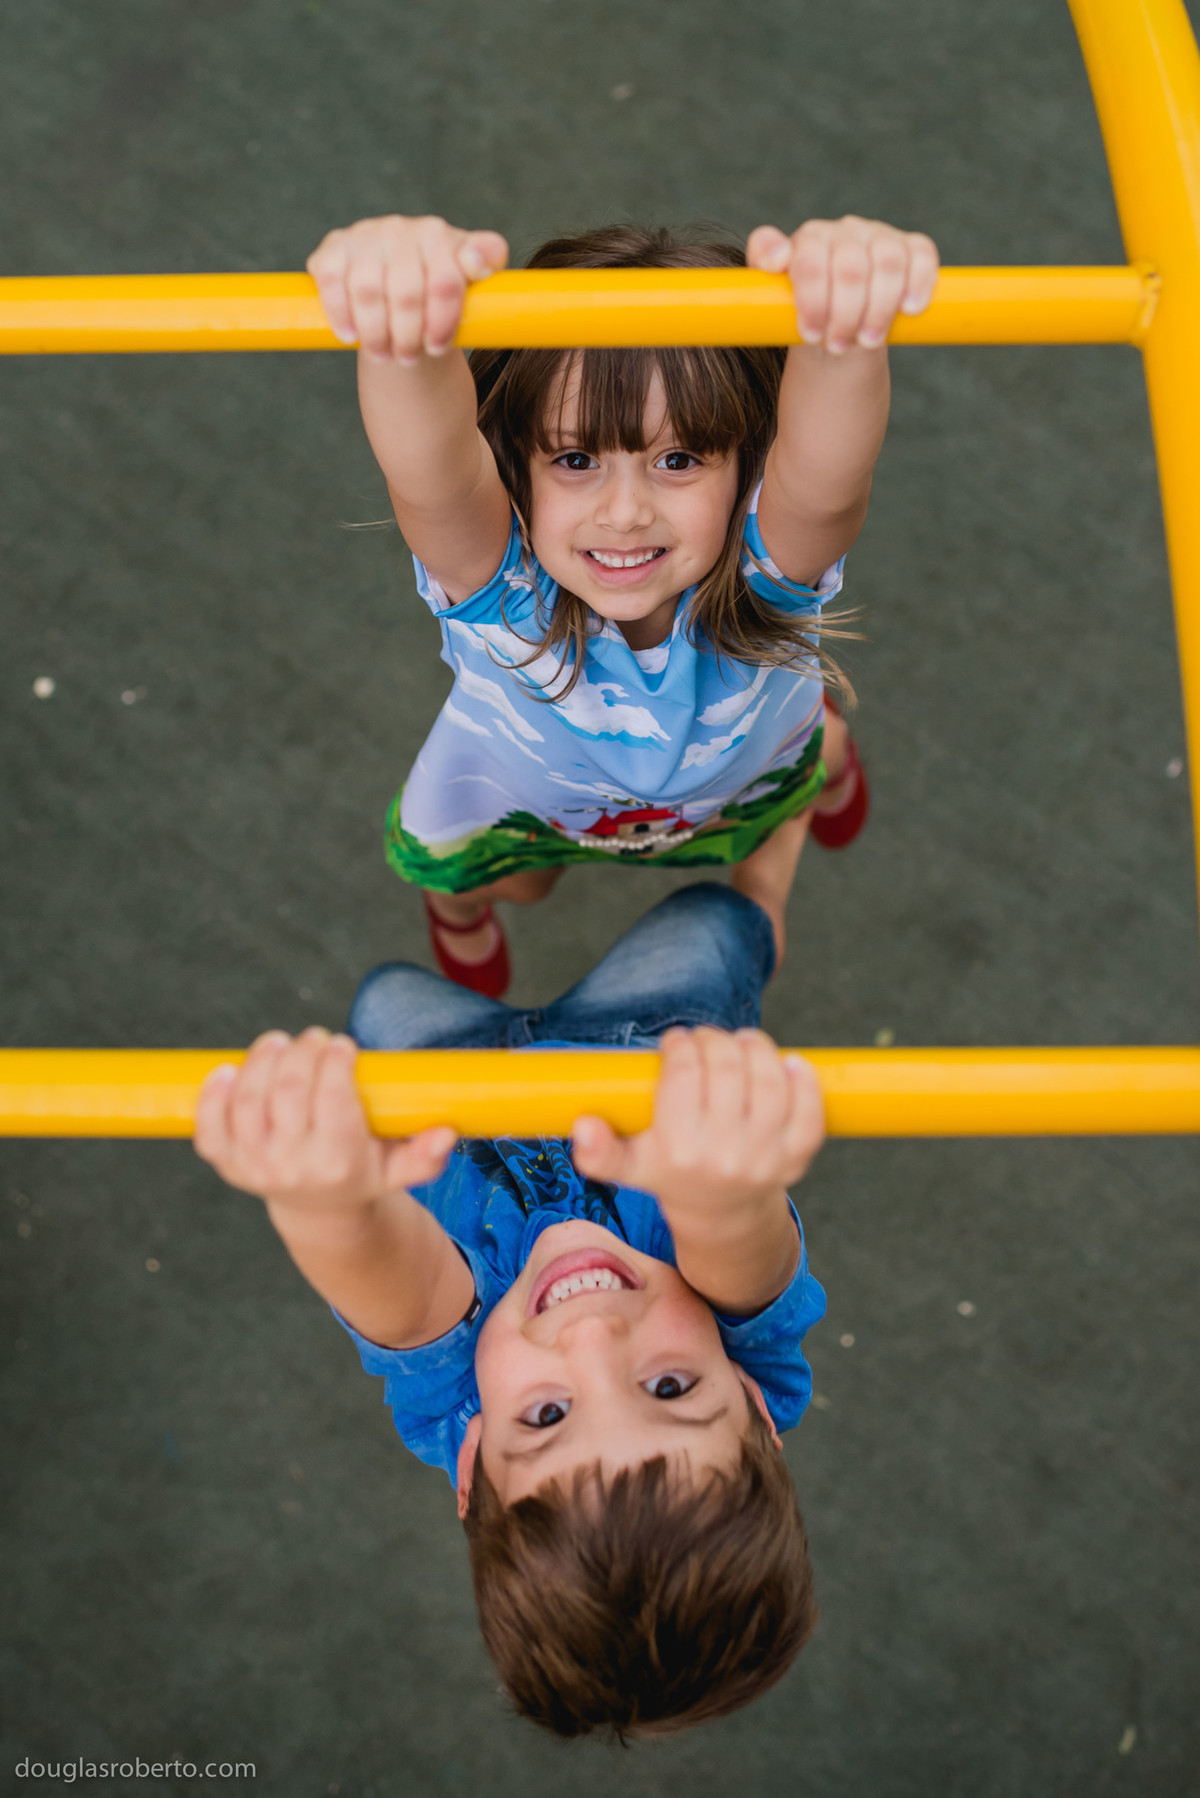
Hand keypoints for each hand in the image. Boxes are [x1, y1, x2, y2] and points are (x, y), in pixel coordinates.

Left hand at [194, 1028, 456, 1212]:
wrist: (318, 1210)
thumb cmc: (363, 1170)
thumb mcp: (399, 1168)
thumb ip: (425, 1154)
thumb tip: (448, 1132)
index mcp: (339, 1164)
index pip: (333, 1102)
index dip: (336, 1063)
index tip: (343, 1044)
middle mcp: (293, 1167)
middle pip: (288, 1091)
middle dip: (301, 1052)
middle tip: (314, 1038)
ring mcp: (253, 1166)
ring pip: (248, 1099)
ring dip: (262, 1060)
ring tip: (279, 1042)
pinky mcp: (225, 1162)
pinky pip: (208, 1126)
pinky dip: (213, 1093)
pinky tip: (228, 1069)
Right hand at [307, 214, 508, 363]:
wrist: (397, 302)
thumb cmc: (436, 301)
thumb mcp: (471, 289)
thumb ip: (486, 264)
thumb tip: (476, 261)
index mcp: (442, 237)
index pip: (446, 280)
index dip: (442, 320)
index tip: (438, 348)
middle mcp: (404, 228)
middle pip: (406, 291)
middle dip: (407, 334)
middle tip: (408, 359)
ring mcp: (367, 234)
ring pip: (368, 289)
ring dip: (375, 331)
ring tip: (382, 355)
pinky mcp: (335, 247)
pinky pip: (332, 280)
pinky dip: (340, 313)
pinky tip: (350, 337)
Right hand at [571, 1028, 824, 1237]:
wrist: (721, 1216)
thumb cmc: (671, 1173)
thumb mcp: (630, 1165)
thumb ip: (598, 1150)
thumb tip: (581, 1125)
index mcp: (680, 1151)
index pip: (684, 1074)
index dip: (681, 1046)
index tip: (676, 1042)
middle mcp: (725, 1155)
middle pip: (728, 1071)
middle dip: (715, 1041)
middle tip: (707, 1040)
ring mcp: (766, 1157)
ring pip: (769, 1083)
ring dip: (757, 1049)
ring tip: (741, 1043)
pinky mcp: (798, 1157)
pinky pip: (809, 1111)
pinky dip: (803, 1080)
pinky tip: (787, 1062)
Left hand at [748, 215, 938, 354]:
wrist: (839, 335)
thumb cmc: (806, 321)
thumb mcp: (773, 307)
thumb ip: (763, 276)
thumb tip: (774, 258)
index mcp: (807, 241)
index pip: (809, 260)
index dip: (812, 299)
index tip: (808, 333)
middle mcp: (843, 231)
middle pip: (849, 267)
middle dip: (844, 313)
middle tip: (836, 346)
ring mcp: (879, 236)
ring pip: (886, 262)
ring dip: (879, 307)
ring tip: (867, 340)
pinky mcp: (911, 248)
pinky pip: (921, 255)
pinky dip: (918, 281)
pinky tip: (909, 309)